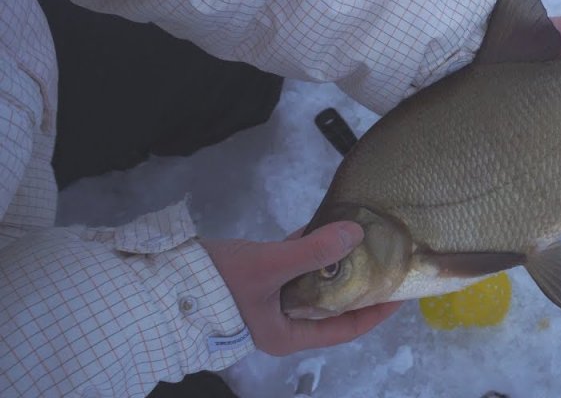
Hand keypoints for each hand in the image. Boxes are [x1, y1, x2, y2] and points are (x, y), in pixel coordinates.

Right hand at [202, 222, 401, 355]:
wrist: (160, 282)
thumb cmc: (216, 284)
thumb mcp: (270, 266)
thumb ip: (313, 251)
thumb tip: (355, 234)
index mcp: (287, 334)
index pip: (345, 328)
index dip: (375, 311)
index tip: (400, 293)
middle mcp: (282, 321)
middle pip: (332, 304)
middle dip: (357, 282)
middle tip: (384, 259)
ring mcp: (269, 301)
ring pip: (313, 282)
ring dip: (334, 262)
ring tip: (361, 238)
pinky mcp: (257, 280)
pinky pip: (293, 267)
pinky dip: (308, 250)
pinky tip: (324, 226)